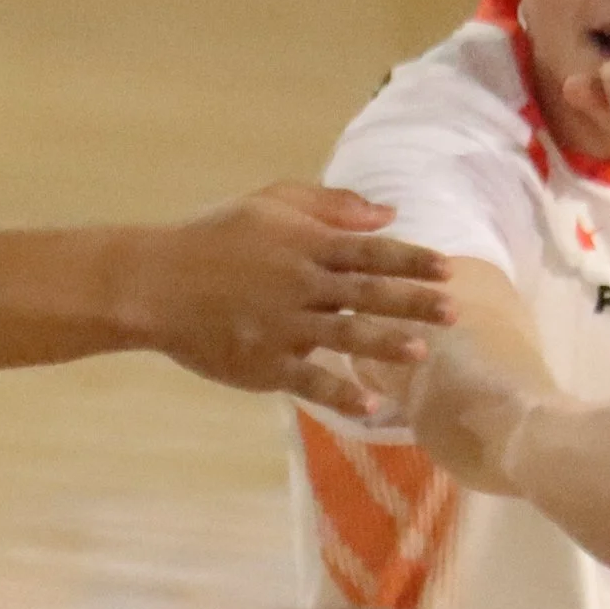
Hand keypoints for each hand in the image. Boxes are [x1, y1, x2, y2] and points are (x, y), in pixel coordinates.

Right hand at [129, 184, 451, 416]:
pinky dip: (339, 392)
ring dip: (385, 343)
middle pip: (367, 293)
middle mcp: (300, 284)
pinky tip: (371, 405)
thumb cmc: (214, 239)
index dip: (411, 259)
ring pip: (344, 335)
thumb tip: (387, 213)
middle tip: (454, 311)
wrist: (155, 284)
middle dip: (413, 301)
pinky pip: (308, 379)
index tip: (447, 269)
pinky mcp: (263, 362)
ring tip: (421, 351)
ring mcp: (282, 326)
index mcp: (305, 244)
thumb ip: (330, 206)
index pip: (370, 251)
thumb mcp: (270, 204)